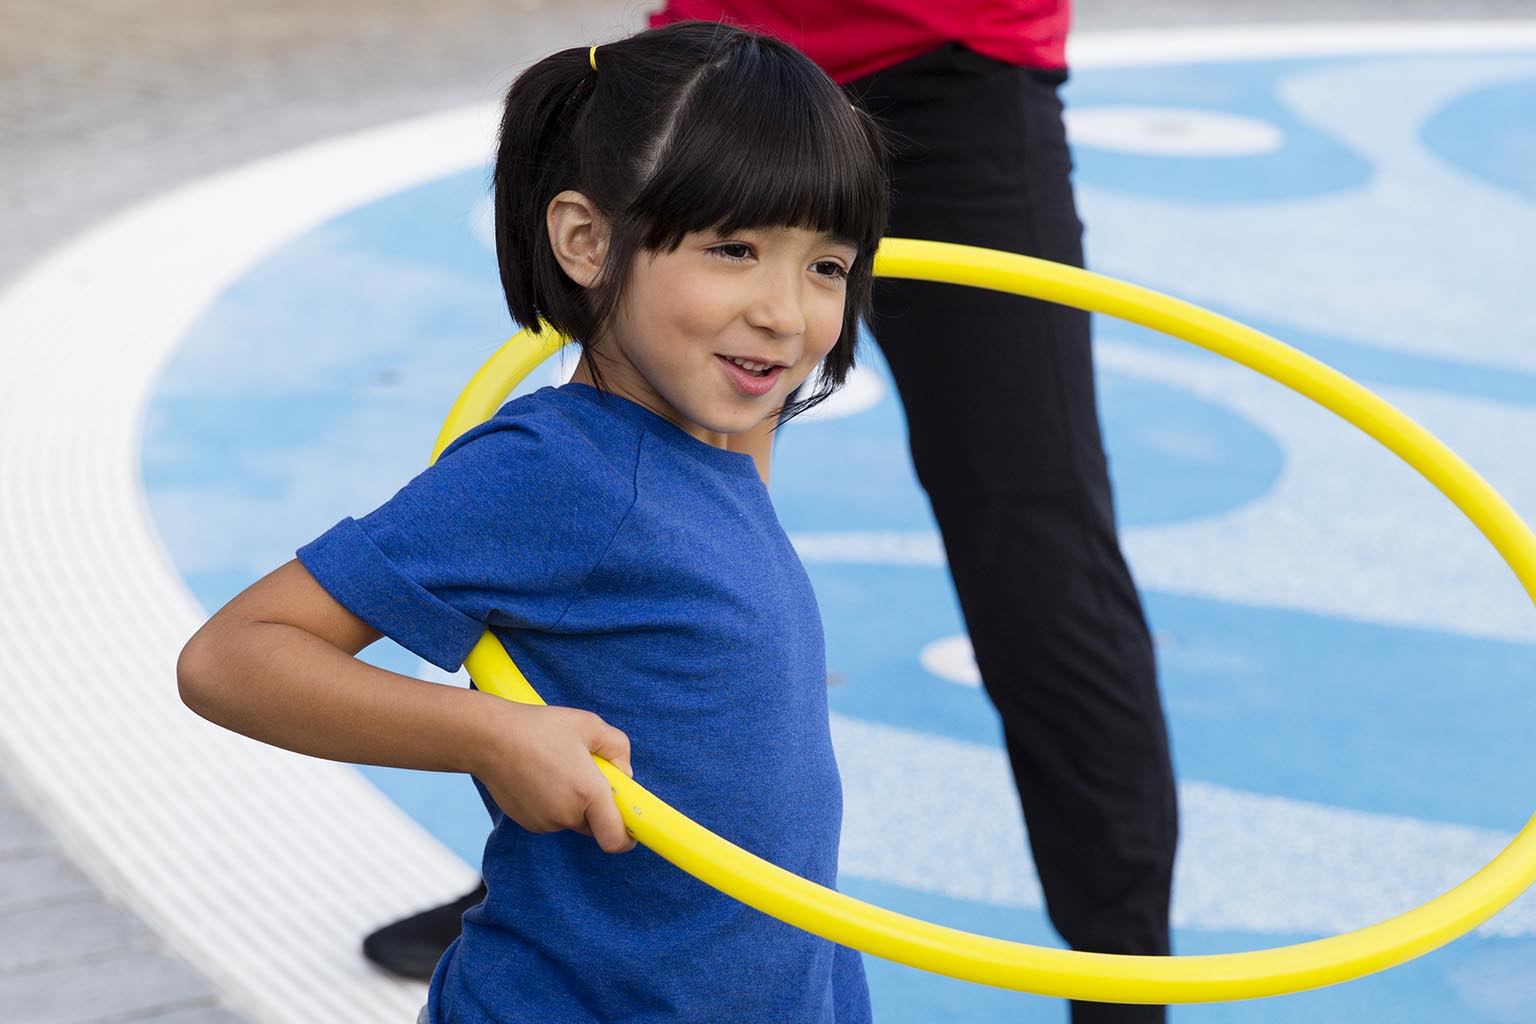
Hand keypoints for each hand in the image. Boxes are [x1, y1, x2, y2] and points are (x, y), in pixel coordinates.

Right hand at [472, 699, 636, 853]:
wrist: (489, 738)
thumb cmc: (540, 728)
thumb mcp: (590, 725)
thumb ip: (618, 749)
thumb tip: (624, 774)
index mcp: (588, 793)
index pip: (616, 839)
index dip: (628, 838)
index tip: (632, 828)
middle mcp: (567, 815)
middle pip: (596, 825)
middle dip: (599, 806)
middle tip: (587, 773)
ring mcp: (545, 822)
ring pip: (572, 819)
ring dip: (574, 802)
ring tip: (557, 767)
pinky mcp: (527, 821)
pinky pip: (552, 817)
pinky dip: (554, 802)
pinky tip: (540, 775)